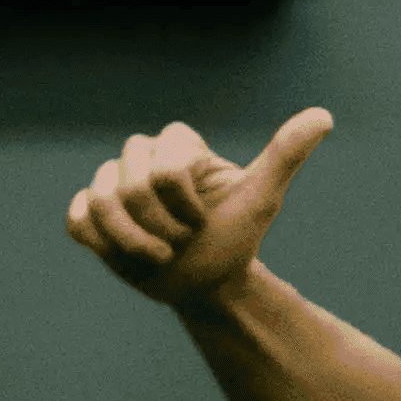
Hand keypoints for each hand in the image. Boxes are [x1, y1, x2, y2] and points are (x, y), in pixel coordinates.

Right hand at [66, 109, 332, 312]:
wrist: (206, 285)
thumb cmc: (235, 238)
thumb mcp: (260, 199)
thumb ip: (284, 154)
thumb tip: (323, 116)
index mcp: (177, 146)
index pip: (163, 165)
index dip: (183, 201)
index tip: (204, 220)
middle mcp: (141, 158)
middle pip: (129, 184)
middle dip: (159, 225)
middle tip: (181, 242)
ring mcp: (111, 185)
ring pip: (99, 203)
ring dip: (131, 242)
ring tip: (157, 257)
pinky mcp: (90, 215)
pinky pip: (77, 221)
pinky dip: (100, 243)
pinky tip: (124, 254)